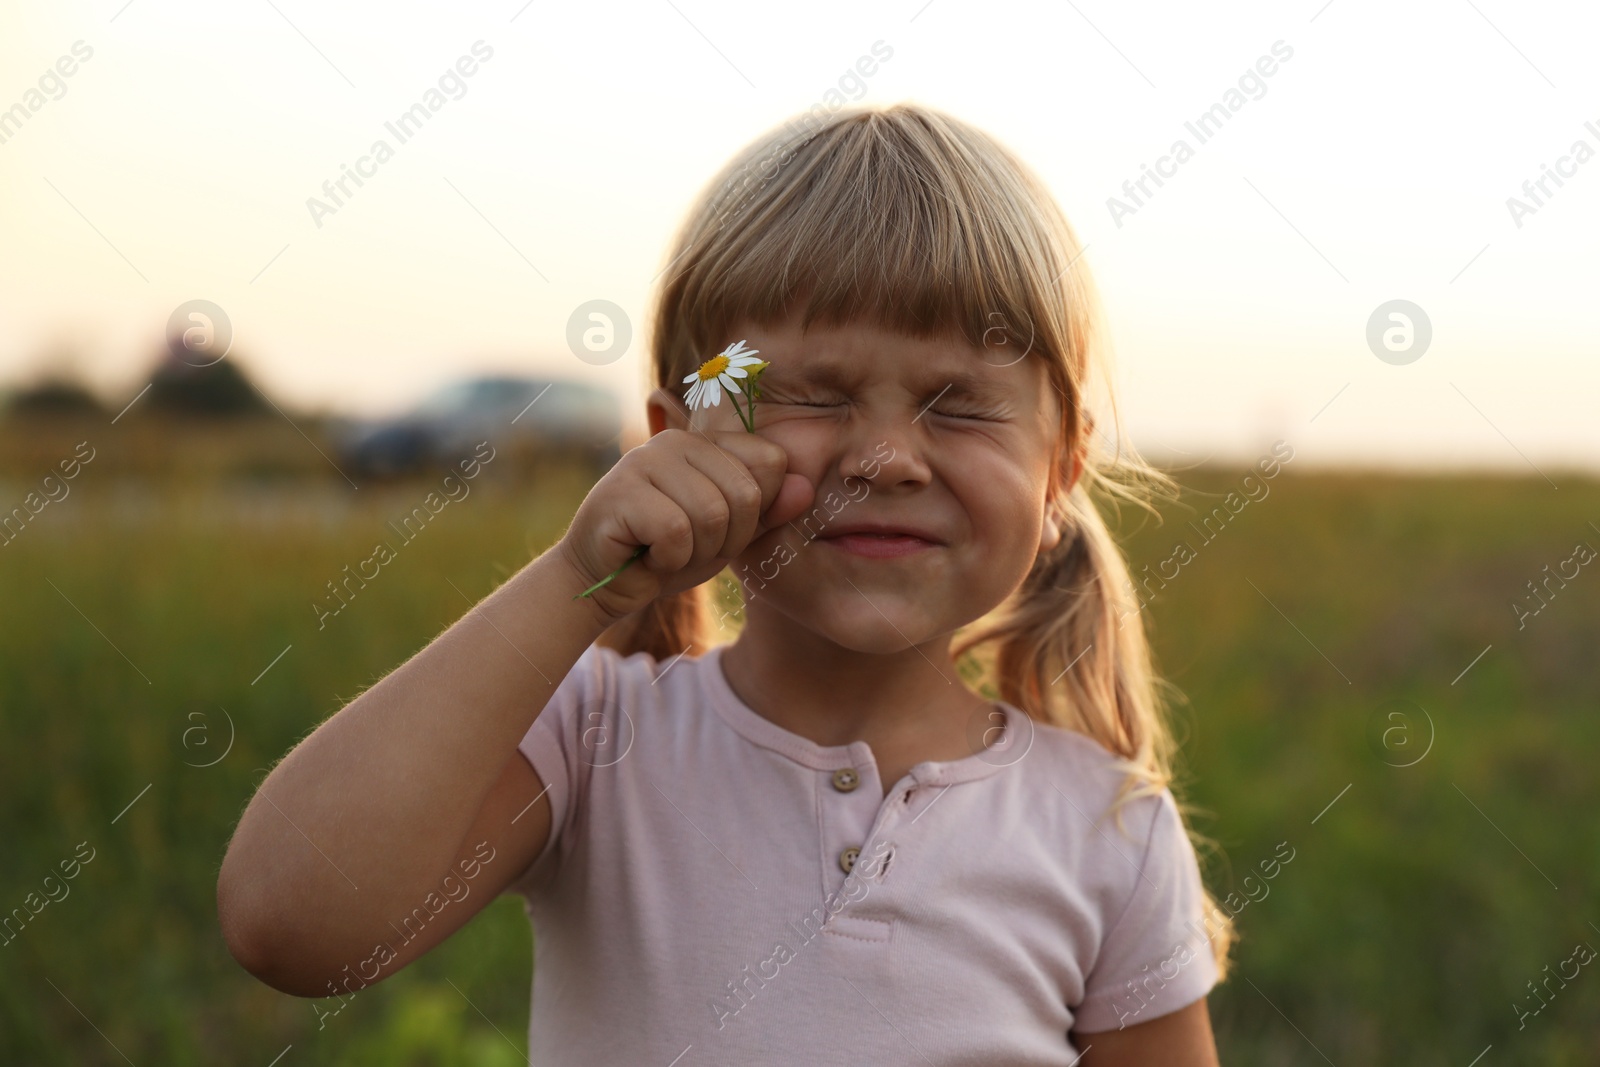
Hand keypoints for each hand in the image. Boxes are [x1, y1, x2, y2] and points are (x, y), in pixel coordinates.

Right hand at [558, 429, 813, 619]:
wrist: (602, 587)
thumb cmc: (668, 557)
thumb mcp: (730, 538)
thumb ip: (768, 512)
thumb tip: (806, 488)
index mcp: (708, 444)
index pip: (771, 463)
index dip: (756, 515)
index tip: (719, 531)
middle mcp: (676, 440)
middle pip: (746, 492)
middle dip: (726, 540)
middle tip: (687, 547)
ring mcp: (644, 460)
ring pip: (713, 513)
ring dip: (695, 552)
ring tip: (666, 551)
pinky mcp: (620, 491)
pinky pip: (676, 531)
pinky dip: (668, 559)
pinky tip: (646, 556)